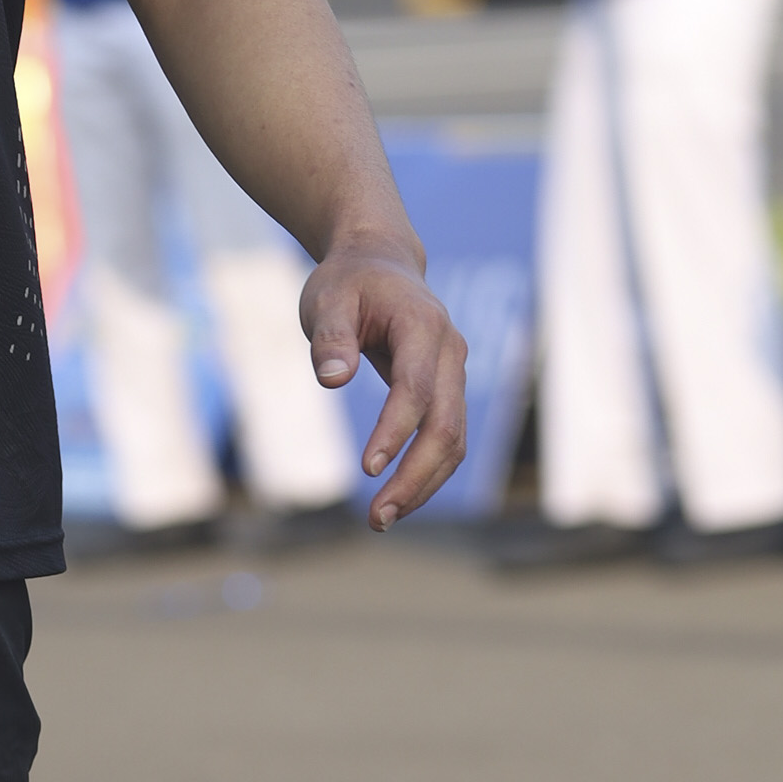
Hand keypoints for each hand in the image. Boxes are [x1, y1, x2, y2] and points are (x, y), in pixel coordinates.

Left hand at [301, 245, 468, 529]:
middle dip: (415, 476)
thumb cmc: (348, 281)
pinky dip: (426, 473)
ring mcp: (455, 373)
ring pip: (454, 441)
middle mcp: (451, 352)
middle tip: (377, 518)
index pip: (416, 388)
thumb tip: (333, 380)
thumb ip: (331, 338)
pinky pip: (447, 439)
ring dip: (423, 484)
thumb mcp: (326, 298)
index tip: (368, 469)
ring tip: (381, 520)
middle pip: (447, 426)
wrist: (380, 262)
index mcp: (423, 326)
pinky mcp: (448, 391)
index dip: (395, 431)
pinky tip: (396, 500)